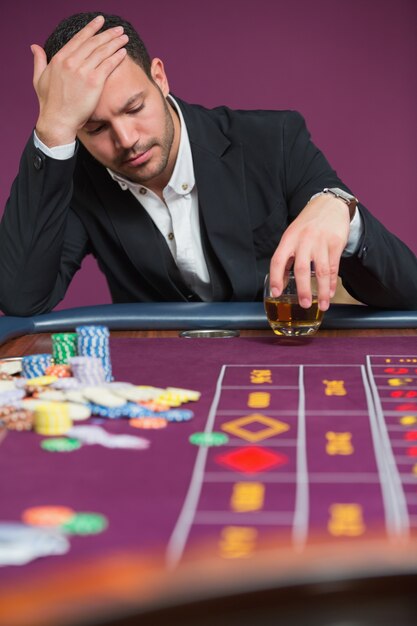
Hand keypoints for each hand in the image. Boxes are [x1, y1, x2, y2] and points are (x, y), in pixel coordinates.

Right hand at [31, 15, 127, 146]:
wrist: (58, 120)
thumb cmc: (49, 103)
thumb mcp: (39, 78)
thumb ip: (39, 61)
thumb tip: (34, 47)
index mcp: (59, 59)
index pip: (79, 39)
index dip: (91, 28)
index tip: (100, 21)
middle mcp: (71, 62)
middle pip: (93, 43)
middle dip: (107, 34)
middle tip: (118, 29)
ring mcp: (83, 71)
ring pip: (102, 52)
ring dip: (115, 42)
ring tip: (124, 37)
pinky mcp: (94, 82)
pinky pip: (108, 65)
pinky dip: (116, 57)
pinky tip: (123, 52)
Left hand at [269, 194, 350, 310]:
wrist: (329, 204)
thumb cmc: (308, 224)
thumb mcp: (292, 236)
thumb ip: (286, 257)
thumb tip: (280, 281)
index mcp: (289, 238)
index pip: (278, 260)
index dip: (276, 278)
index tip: (276, 293)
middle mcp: (304, 240)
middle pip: (301, 268)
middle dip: (303, 289)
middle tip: (304, 304)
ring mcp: (321, 242)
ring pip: (321, 271)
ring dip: (322, 291)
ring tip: (323, 305)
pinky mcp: (336, 243)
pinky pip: (334, 267)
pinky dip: (332, 282)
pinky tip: (330, 292)